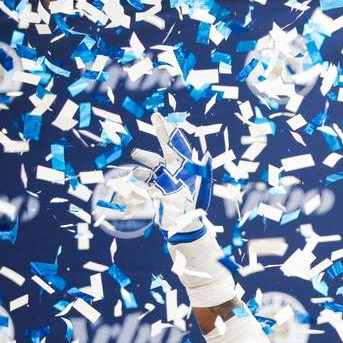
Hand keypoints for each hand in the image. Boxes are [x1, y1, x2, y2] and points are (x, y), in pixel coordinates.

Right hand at [129, 112, 211, 240]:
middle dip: (161, 132)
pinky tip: (135, 173)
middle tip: (155, 117)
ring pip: (152, 163)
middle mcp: (175, 170)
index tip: (166, 118)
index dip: (173, 132)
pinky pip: (145, 179)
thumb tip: (206, 155)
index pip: (180, 145)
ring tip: (136, 154)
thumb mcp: (203, 187)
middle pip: (166, 147)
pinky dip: (139, 175)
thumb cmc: (197, 205)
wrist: (185, 225)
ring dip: (145, 157)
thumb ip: (204, 171)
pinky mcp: (155, 189)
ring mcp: (164, 179)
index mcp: (187, 167)